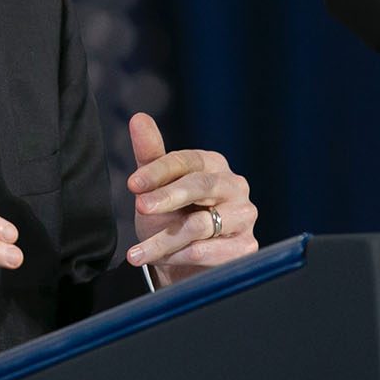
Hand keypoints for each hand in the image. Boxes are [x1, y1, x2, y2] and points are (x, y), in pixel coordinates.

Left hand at [124, 112, 257, 284]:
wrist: (183, 262)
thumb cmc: (171, 217)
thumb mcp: (156, 187)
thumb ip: (150, 155)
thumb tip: (138, 117)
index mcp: (212, 164)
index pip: (186, 161)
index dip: (157, 171)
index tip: (132, 184)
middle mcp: (234, 185)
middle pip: (200, 186)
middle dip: (167, 198)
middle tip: (140, 208)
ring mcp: (244, 216)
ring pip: (201, 225)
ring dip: (165, 240)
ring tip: (138, 253)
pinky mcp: (246, 246)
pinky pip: (212, 251)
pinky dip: (182, 257)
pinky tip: (162, 262)